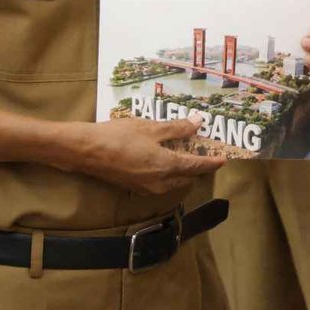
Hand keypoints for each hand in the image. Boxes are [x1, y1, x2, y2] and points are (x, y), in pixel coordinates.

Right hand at [69, 116, 224, 195]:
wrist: (87, 151)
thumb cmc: (119, 136)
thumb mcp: (150, 128)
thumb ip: (177, 128)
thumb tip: (198, 123)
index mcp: (166, 166)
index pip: (195, 166)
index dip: (210, 163)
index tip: (222, 160)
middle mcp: (159, 181)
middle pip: (185, 177)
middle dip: (197, 168)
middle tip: (203, 155)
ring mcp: (145, 187)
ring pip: (171, 182)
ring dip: (181, 172)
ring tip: (184, 156)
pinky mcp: (133, 187)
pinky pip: (158, 183)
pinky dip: (166, 174)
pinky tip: (161, 162)